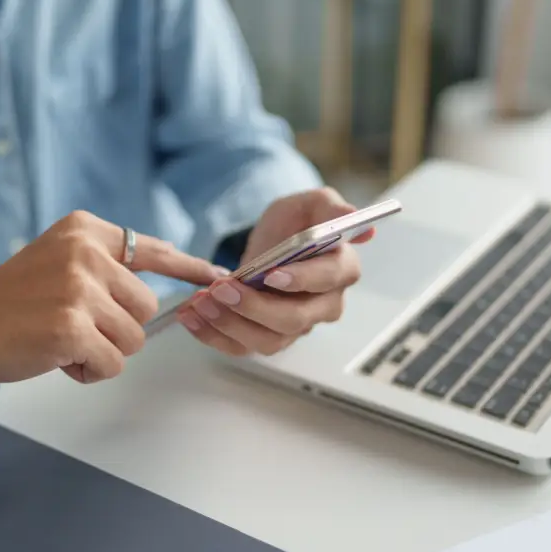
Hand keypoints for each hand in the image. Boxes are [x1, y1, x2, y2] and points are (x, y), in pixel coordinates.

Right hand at [0, 211, 224, 384]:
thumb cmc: (14, 301)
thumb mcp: (60, 261)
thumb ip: (107, 265)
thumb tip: (171, 272)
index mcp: (85, 231)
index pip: (152, 249)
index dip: (190, 269)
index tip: (220, 278)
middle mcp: (86, 252)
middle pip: (147, 308)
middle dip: (117, 328)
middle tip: (72, 326)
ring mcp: (79, 289)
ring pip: (133, 339)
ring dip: (102, 350)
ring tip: (60, 340)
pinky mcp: (72, 327)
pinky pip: (111, 364)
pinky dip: (88, 371)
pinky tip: (55, 357)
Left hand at [177, 188, 373, 355]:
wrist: (271, 244)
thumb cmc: (296, 223)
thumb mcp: (311, 203)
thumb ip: (331, 207)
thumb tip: (360, 222)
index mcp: (341, 269)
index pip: (327, 280)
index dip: (301, 280)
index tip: (270, 274)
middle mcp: (324, 305)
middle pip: (295, 320)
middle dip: (254, 307)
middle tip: (222, 290)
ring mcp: (296, 327)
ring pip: (267, 340)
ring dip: (229, 324)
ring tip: (200, 302)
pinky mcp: (267, 337)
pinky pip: (242, 347)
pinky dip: (212, 336)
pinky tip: (190, 316)